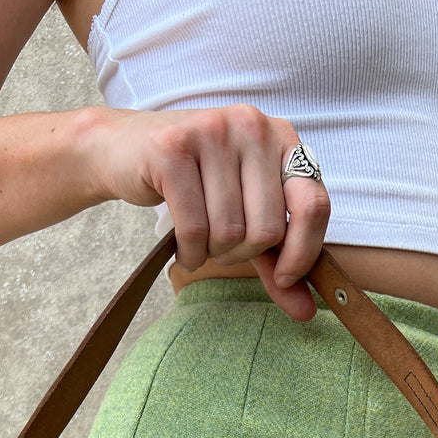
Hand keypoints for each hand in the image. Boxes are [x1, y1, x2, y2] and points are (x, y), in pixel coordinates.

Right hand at [96, 105, 330, 320]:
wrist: (124, 149)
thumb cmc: (195, 185)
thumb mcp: (245, 217)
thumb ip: (278, 261)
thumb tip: (306, 311)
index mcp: (282, 137)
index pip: (313, 205)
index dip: (303, 252)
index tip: (284, 277)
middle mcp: (252, 126)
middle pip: (267, 229)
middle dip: (242, 254)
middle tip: (222, 246)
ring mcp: (212, 131)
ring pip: (229, 232)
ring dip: (212, 253)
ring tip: (199, 238)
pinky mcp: (172, 148)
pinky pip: (194, 228)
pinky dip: (189, 253)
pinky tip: (183, 246)